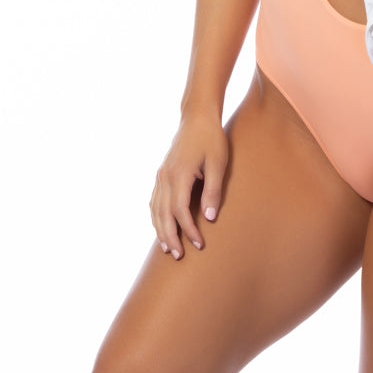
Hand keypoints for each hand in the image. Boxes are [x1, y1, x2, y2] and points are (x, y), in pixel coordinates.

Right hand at [149, 111, 228, 259]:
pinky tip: (161, 226)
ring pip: (155, 209)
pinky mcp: (161, 172)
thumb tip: (209, 218)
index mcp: (179, 174)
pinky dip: (156, 216)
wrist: (197, 116)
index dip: (189, 230)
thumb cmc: (212, 138)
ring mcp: (161, 174)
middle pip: (163, 214)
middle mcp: (165, 176)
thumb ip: (214, 190)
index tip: (199, 244)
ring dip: (160, 230)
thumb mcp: (218, 163)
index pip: (180, 211)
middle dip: (171, 237)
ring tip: (168, 247)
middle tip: (179, 256)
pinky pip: (154, 200)